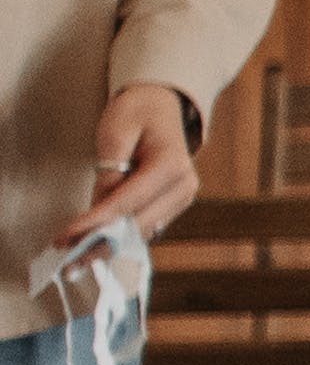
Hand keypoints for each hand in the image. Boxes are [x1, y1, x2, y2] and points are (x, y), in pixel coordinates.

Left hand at [73, 84, 196, 241]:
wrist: (161, 105)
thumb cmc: (137, 113)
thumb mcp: (115, 132)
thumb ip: (109, 171)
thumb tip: (101, 208)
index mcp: (171, 165)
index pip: (128, 201)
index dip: (97, 222)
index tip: (70, 237)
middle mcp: (184, 186)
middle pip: (139, 224)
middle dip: (103, 243)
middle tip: (71, 259)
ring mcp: (182, 197)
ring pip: (143, 231)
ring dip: (111, 244)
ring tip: (79, 256)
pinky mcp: (173, 204)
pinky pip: (146, 226)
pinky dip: (122, 235)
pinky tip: (98, 243)